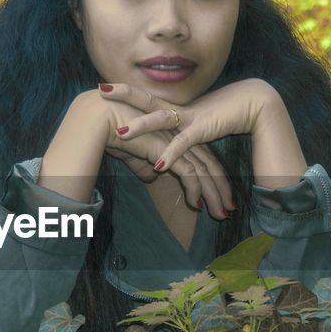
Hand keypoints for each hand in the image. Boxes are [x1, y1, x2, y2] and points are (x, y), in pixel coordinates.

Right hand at [95, 91, 233, 219]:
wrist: (101, 117)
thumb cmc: (110, 130)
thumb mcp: (132, 151)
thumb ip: (144, 163)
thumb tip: (151, 175)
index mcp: (175, 134)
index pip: (201, 157)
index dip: (212, 176)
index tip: (219, 196)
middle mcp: (180, 136)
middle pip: (209, 164)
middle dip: (221, 188)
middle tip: (230, 209)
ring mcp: (176, 141)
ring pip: (204, 171)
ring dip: (214, 195)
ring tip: (221, 214)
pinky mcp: (168, 148)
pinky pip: (189, 173)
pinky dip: (195, 189)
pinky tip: (196, 205)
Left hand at [99, 78, 275, 172]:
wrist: (253, 105)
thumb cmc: (225, 114)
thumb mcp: (196, 125)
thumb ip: (178, 133)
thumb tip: (164, 144)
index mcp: (174, 107)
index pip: (145, 96)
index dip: (125, 91)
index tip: (104, 86)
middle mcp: (178, 109)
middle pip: (146, 98)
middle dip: (124, 94)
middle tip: (101, 89)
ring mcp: (190, 117)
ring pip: (161, 120)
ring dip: (141, 127)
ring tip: (122, 133)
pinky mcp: (203, 130)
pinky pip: (183, 143)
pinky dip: (170, 154)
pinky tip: (158, 165)